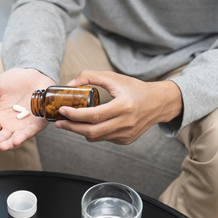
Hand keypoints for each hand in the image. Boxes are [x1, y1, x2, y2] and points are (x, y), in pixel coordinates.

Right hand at [0, 68, 54, 149]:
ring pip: (15, 139)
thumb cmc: (11, 80)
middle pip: (2, 138)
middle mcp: (11, 125)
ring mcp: (24, 125)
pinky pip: (30, 132)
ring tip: (3, 146)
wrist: (32, 73)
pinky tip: (16, 140)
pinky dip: (24, 136)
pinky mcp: (37, 123)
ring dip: (9, 144)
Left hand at [55, 70, 181, 144]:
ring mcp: (126, 134)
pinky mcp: (125, 140)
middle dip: (72, 127)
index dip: (75, 115)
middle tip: (60, 122)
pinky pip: (103, 138)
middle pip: (92, 131)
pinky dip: (93, 132)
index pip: (94, 115)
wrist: (158, 103)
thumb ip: (90, 77)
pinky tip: (89, 124)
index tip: (63, 110)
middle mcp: (126, 123)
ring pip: (96, 137)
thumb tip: (70, 85)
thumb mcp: (114, 78)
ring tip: (70, 123)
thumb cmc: (135, 89)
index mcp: (124, 106)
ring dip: (80, 131)